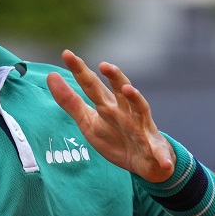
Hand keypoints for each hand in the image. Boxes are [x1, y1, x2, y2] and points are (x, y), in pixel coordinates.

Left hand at [47, 50, 173, 182]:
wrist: (143, 160)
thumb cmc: (115, 136)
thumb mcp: (88, 121)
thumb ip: (69, 101)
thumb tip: (50, 75)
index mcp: (108, 105)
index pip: (92, 85)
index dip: (80, 71)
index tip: (66, 54)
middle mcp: (125, 111)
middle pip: (119, 91)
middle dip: (114, 77)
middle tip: (104, 65)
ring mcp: (141, 127)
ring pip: (140, 109)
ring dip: (136, 99)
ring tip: (128, 90)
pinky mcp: (154, 148)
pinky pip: (159, 152)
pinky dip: (162, 156)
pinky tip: (164, 161)